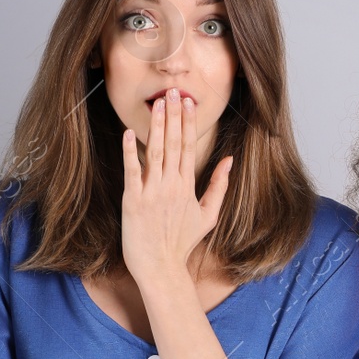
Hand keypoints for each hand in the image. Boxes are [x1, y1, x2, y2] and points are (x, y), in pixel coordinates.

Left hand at [121, 88, 232, 285]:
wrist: (161, 268)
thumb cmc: (181, 243)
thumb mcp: (208, 216)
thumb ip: (219, 186)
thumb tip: (229, 160)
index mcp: (188, 186)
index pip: (189, 147)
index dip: (188, 123)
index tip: (189, 101)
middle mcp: (171, 186)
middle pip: (174, 144)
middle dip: (174, 116)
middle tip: (173, 91)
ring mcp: (152, 192)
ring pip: (155, 152)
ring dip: (157, 126)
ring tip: (158, 103)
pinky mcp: (133, 201)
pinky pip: (132, 172)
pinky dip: (131, 152)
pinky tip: (129, 133)